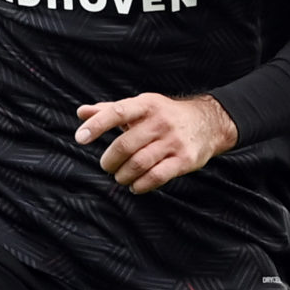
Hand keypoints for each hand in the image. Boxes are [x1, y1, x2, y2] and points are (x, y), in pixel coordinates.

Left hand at [74, 93, 237, 194]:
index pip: (117, 112)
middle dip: (110, 160)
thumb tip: (82, 112)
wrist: (208, 123)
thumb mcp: (141, 106)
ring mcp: (174, 141)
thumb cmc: (165, 115)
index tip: (80, 138)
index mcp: (147, 105)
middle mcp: (160, 121)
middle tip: (107, 165)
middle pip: (125, 146)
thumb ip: (110, 110)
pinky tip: (136, 185)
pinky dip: (140, 185)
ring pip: (139, 164)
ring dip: (123, 175)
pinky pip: (156, 177)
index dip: (97, 125)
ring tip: (120, 176)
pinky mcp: (184, 160)